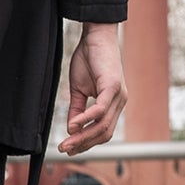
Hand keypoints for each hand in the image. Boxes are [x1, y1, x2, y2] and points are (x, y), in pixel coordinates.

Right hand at [59, 22, 125, 154]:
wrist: (95, 35)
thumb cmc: (88, 59)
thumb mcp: (79, 90)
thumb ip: (77, 110)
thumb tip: (71, 130)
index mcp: (114, 104)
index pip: (103, 132)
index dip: (86, 143)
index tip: (69, 149)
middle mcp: (120, 102)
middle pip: (104, 133)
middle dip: (83, 144)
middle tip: (64, 149)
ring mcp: (119, 95)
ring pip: (103, 125)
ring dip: (83, 136)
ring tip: (67, 141)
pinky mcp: (113, 86)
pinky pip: (100, 109)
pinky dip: (86, 119)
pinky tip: (73, 125)